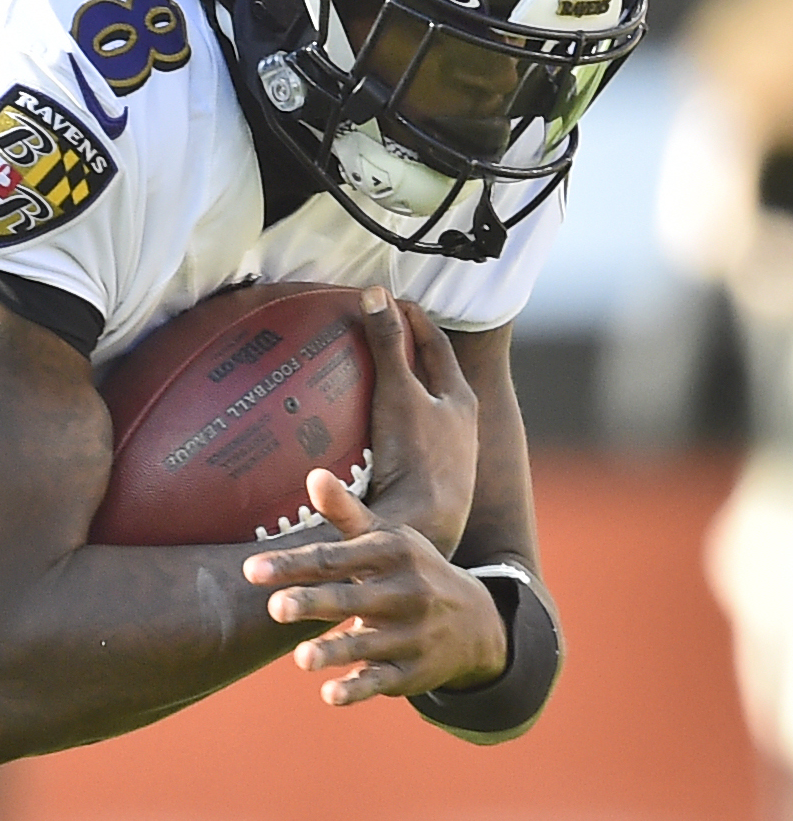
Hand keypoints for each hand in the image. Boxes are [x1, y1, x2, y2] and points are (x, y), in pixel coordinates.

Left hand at [237, 468, 506, 706]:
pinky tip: (330, 695)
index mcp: (391, 556)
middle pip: (350, 598)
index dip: (293, 564)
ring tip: (301, 658)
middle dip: (314, 603)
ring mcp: (410, 635)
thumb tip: (312, 473)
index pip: (335, 559)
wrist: (478, 622)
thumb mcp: (385, 539)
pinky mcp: (411, 672)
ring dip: (334, 651)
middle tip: (275, 607)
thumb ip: (345, 512)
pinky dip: (358, 689)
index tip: (251, 570)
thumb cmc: (411, 571)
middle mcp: (404, 594)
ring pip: (367, 644)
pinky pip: (382, 681)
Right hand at [353, 288, 479, 550]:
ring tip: (363, 382)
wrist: (423, 526)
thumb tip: (375, 294)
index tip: (391, 302)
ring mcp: (442, 455)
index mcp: (459, 399)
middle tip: (377, 335)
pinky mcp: (421, 481)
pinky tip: (360, 436)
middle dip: (408, 354)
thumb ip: (387, 345)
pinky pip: (401, 442)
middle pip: (432, 378)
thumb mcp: (398, 393)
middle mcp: (457, 426)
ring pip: (419, 413)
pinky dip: (383, 429)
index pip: (436, 344)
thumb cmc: (417, 457)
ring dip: (396, 394)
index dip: (413, 319)